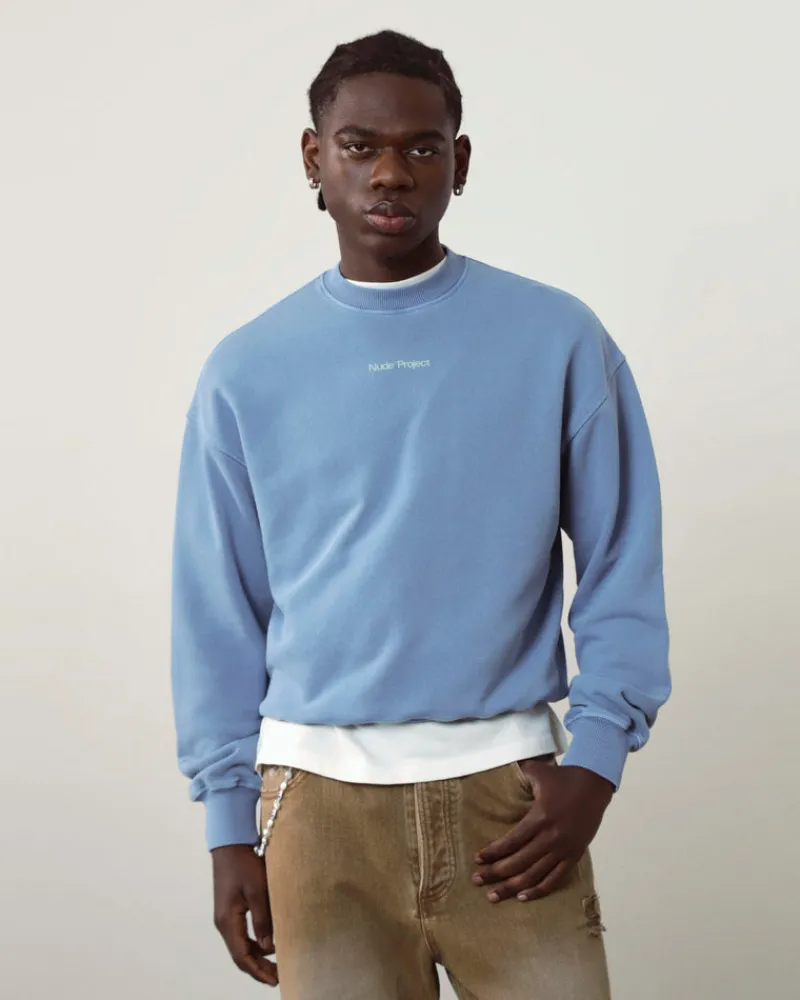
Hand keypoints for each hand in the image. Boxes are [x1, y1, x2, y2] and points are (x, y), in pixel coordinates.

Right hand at [212, 844, 277, 985]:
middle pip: (240, 954)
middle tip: (278, 977)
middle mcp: (224, 923)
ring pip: (241, 945)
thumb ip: (263, 920)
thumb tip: (269, 948)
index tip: (274, 980)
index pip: (241, 956)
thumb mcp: (257, 891)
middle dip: (258, 968)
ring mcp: (226, 916)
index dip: (257, 971)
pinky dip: (254, 943)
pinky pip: (242, 933)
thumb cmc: (244, 864)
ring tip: (275, 964)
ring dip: (257, 956)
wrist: (230, 843)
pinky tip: (268, 943)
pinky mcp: (231, 908)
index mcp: (227, 922)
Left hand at [472, 761, 613, 902]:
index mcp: (540, 817)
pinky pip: (555, 879)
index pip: (512, 841)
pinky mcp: (574, 857)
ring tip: (493, 896)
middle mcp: (551, 838)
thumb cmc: (564, 778)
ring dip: (512, 888)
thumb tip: (499, 765)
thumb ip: (519, 771)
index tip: (477, 859)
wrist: (595, 786)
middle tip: (476, 880)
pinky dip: (538, 890)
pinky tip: (522, 897)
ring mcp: (563, 850)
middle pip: (519, 862)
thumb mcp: (539, 771)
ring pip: (534, 875)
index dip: (493, 853)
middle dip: (495, 873)